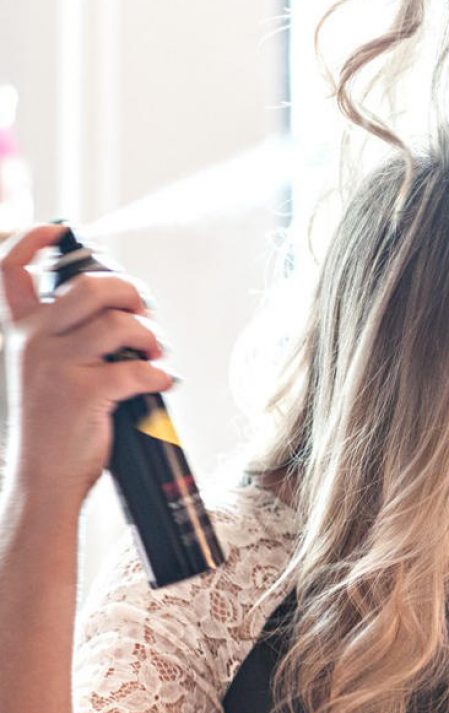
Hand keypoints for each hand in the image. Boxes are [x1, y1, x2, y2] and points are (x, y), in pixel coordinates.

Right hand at [0, 224, 174, 507]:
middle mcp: (32, 341)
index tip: (61, 229)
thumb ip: (69, 335)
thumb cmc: (57, 423)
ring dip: (150, 335)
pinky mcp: (81, 394)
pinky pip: (136, 368)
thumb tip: (124, 308)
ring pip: (117, 323)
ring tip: (156, 351)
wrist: (42, 478)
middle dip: (131, 292)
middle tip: (146, 314)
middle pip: (88, 286)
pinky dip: (160, 372)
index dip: (33, 239)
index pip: (10, 269)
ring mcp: (55, 366)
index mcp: (23, 330)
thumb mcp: (47, 370)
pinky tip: (163, 380)